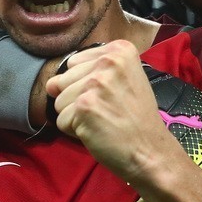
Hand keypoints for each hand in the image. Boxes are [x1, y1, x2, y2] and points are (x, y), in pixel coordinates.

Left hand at [49, 42, 201, 201]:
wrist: (151, 150)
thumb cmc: (136, 119)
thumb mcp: (120, 83)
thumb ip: (85, 75)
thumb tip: (50, 84)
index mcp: (119, 50)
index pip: (75, 63)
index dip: (86, 85)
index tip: (112, 96)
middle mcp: (107, 61)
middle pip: (64, 80)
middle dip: (78, 100)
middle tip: (108, 111)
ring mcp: (95, 83)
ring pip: (59, 101)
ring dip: (76, 117)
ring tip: (103, 121)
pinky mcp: (85, 106)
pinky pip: (61, 120)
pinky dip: (75, 131)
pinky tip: (98, 131)